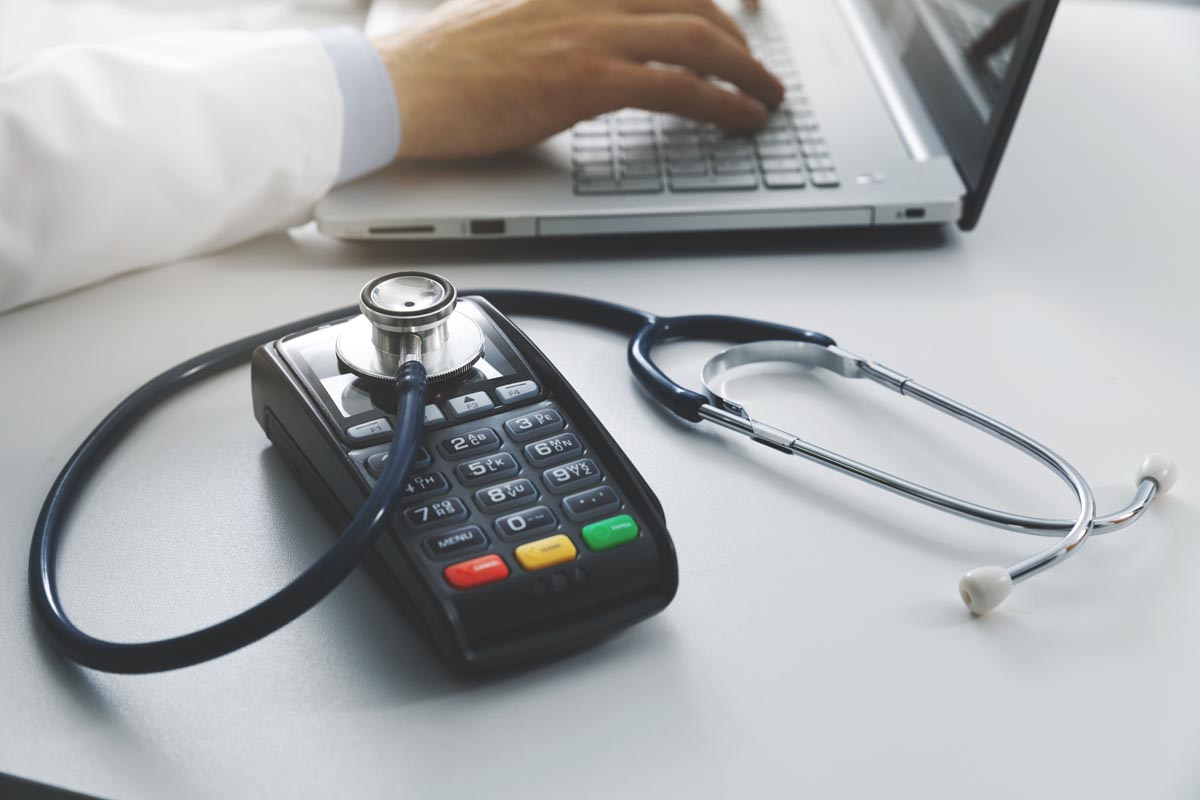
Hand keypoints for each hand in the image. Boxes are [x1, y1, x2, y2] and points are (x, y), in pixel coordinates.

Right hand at [371, 0, 782, 159]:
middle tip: (757, 71)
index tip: (739, 20)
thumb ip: (559, 21)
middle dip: (739, 40)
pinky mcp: (587, 76)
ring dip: (747, 72)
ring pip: (699, 38)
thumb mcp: (510, 19)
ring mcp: (590, 28)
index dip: (711, 2)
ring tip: (767, 99)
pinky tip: (742, 118)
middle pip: (693, 2)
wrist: (400, 86)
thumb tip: (588, 47)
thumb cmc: (442, 64)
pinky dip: (723, 102)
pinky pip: (679, 84)